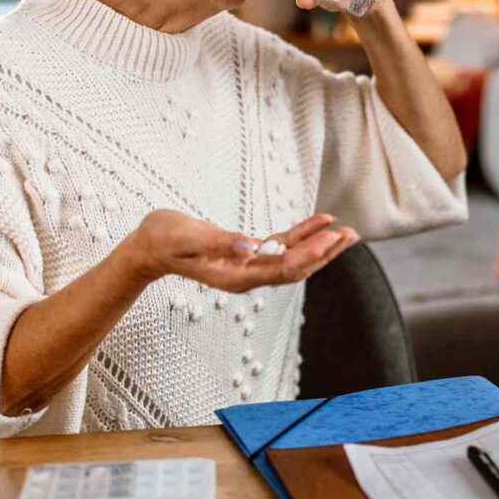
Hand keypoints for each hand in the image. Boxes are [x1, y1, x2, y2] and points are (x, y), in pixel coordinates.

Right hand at [118, 211, 358, 292]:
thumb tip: (248, 246)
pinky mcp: (246, 253)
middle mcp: (245, 276)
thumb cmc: (162, 239)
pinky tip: (319, 222)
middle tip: (351, 234)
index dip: (309, 254)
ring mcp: (248, 266)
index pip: (281, 269)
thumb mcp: (185, 237)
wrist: (147, 246)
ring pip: (293, 258)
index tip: (331, 236)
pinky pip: (281, 246)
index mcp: (234, 277)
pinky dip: (301, 234)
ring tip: (347, 231)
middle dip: (324, 253)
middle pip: (294, 268)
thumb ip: (216, 241)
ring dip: (320, 246)